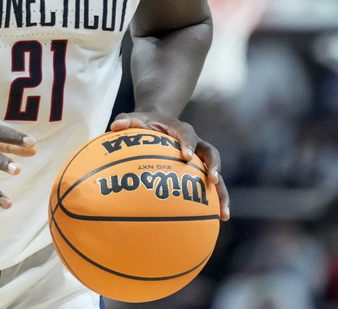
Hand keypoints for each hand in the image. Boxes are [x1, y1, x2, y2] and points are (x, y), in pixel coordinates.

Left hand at [111, 112, 229, 220]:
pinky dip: (214, 202)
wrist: (158, 123)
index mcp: (180, 129)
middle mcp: (195, 143)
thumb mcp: (134, 119)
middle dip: (214, 166)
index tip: (186, 155)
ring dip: (222, 192)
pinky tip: (216, 220)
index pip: (187, 134)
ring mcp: (199, 158)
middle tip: (214, 180)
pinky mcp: (199, 170)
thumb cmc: (144, 124)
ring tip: (223, 214)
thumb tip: (115, 126)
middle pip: (210, 152)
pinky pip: (210, 186)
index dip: (188, 144)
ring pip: (216, 173)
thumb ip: (125, 120)